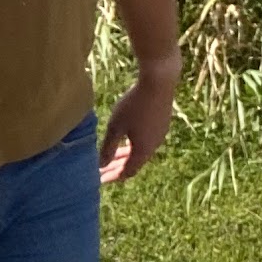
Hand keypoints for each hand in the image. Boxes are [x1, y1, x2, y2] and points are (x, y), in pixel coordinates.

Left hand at [99, 59, 179, 183]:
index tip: (99, 180)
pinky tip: (126, 139)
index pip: (127, 171)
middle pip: (134, 163)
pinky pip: (146, 141)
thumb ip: (107, 147)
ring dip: (125, 156)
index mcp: (143, 150)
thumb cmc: (134, 104)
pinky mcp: (162, 123)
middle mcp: (154, 145)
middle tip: (102, 171)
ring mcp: (160, 134)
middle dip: (117, 167)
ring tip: (111, 157)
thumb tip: (100, 166)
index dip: (113, 177)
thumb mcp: (115, 126)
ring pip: (140, 151)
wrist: (159, 82)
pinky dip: (133, 146)